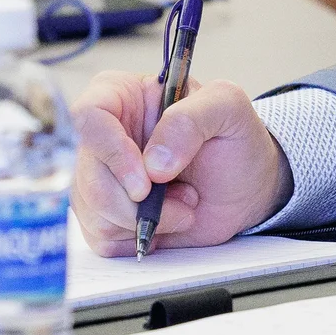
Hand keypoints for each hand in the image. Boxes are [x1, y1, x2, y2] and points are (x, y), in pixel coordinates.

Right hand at [72, 70, 293, 256]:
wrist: (247, 189)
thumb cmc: (235, 141)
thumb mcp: (228, 109)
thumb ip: (191, 119)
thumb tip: (152, 163)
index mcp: (124, 96)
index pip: (88, 115)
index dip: (110, 150)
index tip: (146, 180)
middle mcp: (105, 135)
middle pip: (88, 173)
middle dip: (135, 199)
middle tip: (184, 196)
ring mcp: (101, 177)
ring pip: (92, 209)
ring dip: (145, 219)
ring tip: (184, 204)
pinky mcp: (105, 214)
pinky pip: (99, 237)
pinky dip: (137, 238)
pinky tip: (167, 222)